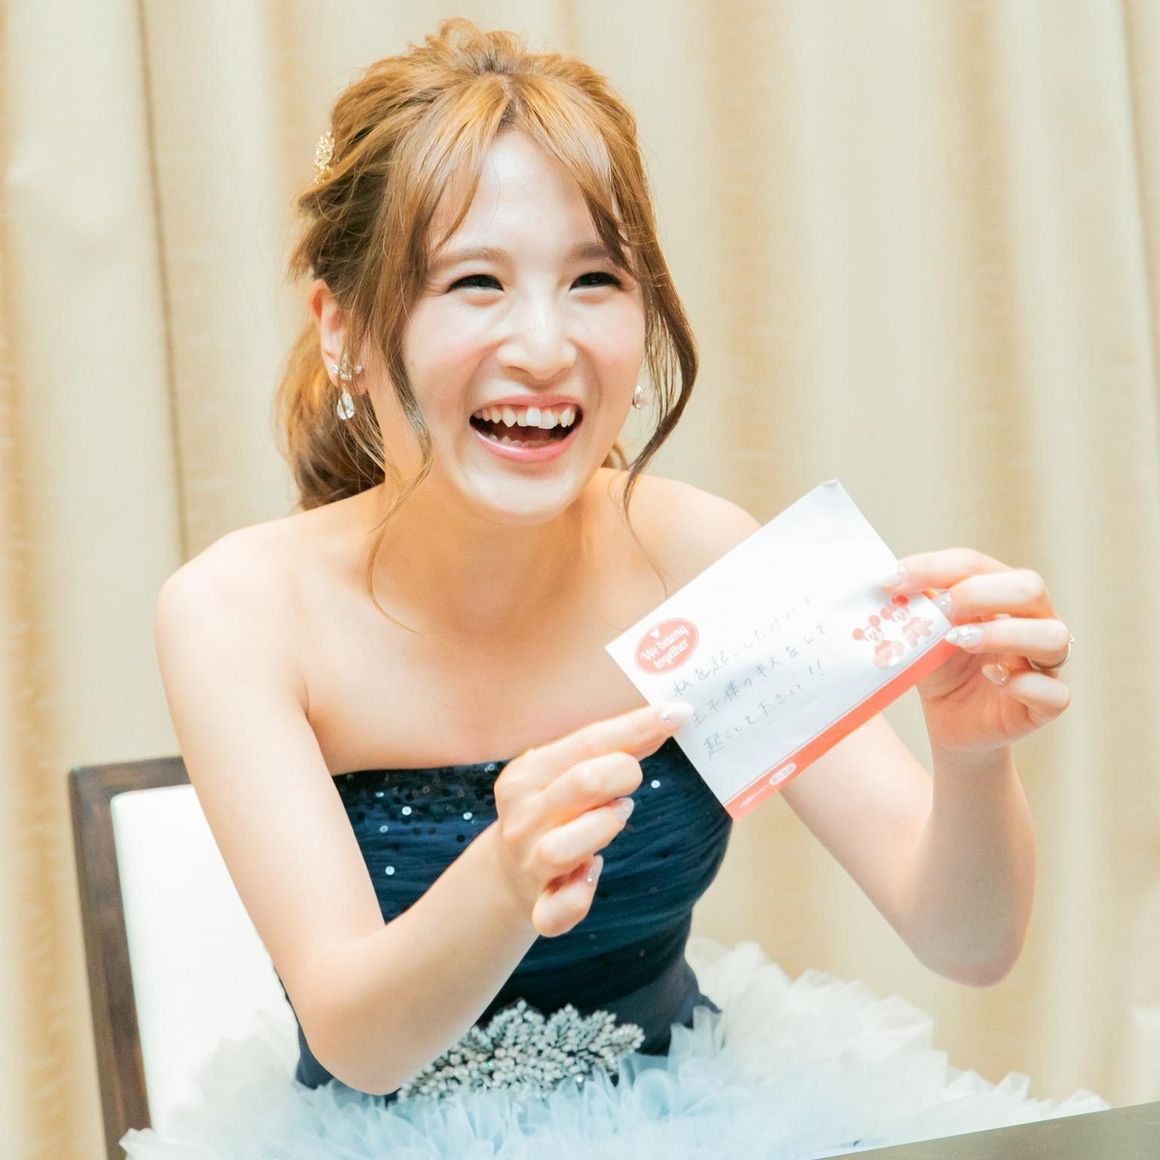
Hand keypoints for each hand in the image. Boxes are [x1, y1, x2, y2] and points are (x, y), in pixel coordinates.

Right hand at [485, 703, 689, 937]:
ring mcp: (528, 862)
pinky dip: (579, 897)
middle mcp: (522, 816)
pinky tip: (593, 873)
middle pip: (582, 783)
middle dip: (622, 773)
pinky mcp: (537, 905)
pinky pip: (557, 911)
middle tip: (631, 781)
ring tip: (617, 816)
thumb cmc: (552, 811)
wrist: (508, 874)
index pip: (588, 741)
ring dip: (603, 828)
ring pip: (564, 848)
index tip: (678, 714)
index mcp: (525, 774)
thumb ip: (607, 749)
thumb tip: (666, 717)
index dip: (637, 727)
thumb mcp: (563, 773)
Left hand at [881, 549, 1072, 757]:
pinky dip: (1024, 683)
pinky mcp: (1047, 705)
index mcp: (1001, 595)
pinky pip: (1055, 693)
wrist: (951, 724)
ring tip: (960, 641)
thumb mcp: (923, 636)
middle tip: (940, 609)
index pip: (975, 564)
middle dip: (978, 592)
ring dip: (1004, 634)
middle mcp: (1033, 621)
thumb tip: (891, 582)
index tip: (893, 579)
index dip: (934, 567)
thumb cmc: (942, 670)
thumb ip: (918, 610)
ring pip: (1053, 636)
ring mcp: (1045, 663)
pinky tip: (993, 677)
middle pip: (1030, 587)